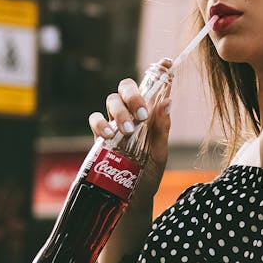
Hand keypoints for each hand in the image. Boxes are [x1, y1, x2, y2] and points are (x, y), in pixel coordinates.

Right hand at [88, 60, 172, 200]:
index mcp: (151, 115)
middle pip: (127, 87)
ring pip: (111, 100)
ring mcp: (114, 124)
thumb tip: (168, 101)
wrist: (131, 200)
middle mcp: (132, 115)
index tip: (165, 63)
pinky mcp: (99, 136)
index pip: (154, 87)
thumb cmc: (148, 175)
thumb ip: (162, 129)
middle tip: (141, 114)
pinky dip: (100, 123)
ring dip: (119, 111)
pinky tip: (108, 136)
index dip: (159, 72)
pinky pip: (95, 119)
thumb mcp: (160, 154)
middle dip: (133, 95)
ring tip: (128, 130)